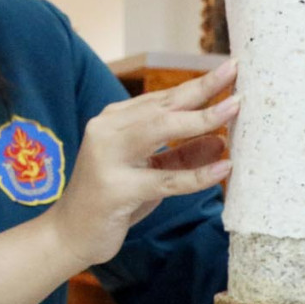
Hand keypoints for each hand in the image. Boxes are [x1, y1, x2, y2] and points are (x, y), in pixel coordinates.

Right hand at [46, 60, 237, 267]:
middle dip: (201, 88)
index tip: (228, 69)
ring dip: (201, 119)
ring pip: (161, 129)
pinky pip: (165, 180)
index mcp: (113, 121)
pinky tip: (224, 168)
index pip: (161, 98)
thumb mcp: (149, 172)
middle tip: (234, 71)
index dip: (196, 85)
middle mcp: (106, 131)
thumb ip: (179, 154)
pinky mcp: (116, 190)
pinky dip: (197, 174)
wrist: (70, 234)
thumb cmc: (112, 201)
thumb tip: (221, 139)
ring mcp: (108, 158)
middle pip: (162, 106)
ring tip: (234, 108)